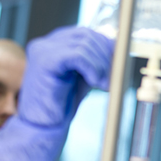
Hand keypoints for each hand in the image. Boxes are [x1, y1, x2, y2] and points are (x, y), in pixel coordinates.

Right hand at [0, 26, 113, 160]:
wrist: (41, 127)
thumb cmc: (60, 106)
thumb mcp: (82, 77)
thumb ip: (93, 63)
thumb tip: (117, 50)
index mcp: (53, 44)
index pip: (85, 33)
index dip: (105, 46)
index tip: (118, 62)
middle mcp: (46, 43)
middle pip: (86, 35)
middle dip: (105, 55)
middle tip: (114, 76)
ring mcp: (43, 50)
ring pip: (84, 44)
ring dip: (101, 65)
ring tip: (105, 84)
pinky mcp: (45, 60)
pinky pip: (77, 55)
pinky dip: (92, 67)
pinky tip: (95, 83)